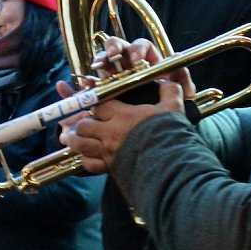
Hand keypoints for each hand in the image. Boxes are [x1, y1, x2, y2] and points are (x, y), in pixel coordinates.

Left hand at [65, 79, 185, 173]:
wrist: (171, 164)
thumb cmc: (171, 134)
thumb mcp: (173, 108)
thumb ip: (169, 92)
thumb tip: (170, 81)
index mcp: (123, 115)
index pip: (99, 105)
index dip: (97, 105)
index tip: (100, 107)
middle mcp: (111, 133)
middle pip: (84, 125)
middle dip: (83, 123)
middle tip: (88, 122)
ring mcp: (108, 151)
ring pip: (80, 144)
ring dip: (77, 140)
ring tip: (77, 138)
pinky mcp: (110, 168)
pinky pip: (89, 164)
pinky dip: (86, 160)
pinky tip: (88, 157)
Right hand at [92, 36, 196, 96]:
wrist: (155, 123)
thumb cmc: (167, 103)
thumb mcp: (178, 94)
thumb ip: (182, 81)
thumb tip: (179, 64)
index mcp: (147, 59)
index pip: (141, 46)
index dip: (137, 49)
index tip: (135, 59)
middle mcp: (130, 63)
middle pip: (119, 46)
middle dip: (114, 48)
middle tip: (113, 56)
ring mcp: (116, 73)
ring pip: (105, 59)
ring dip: (101, 60)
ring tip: (98, 67)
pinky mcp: (105, 87)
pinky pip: (95, 80)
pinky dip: (90, 80)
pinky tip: (87, 83)